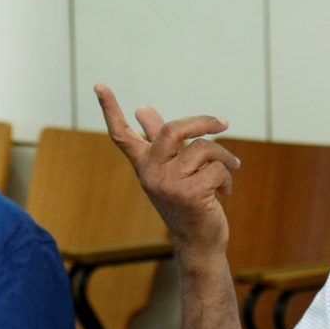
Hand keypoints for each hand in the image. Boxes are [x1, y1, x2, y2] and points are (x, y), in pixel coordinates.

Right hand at [94, 85, 240, 258]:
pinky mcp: (190, 193)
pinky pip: (217, 168)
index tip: (99, 85)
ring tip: (230, 170)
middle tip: (223, 123)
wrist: (199, 243)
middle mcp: (151, 173)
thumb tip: (142, 109)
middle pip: (174, 129)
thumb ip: (160, 139)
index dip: (110, 109)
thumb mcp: (172, 170)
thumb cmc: (187, 204)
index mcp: (144, 165)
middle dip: (203, 122)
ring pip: (204, 149)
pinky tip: (224, 193)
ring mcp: (169, 184)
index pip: (122, 135)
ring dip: (225, 157)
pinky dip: (227, 177)